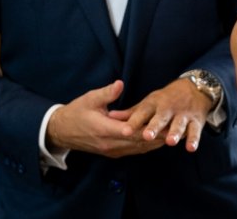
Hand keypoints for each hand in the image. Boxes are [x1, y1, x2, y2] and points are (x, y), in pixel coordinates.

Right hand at [47, 80, 163, 157]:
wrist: (61, 131)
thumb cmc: (76, 112)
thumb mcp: (90, 99)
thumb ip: (107, 93)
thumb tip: (120, 84)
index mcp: (104, 129)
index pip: (130, 131)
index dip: (147, 128)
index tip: (163, 122)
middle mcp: (109, 143)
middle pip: (138, 142)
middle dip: (157, 136)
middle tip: (175, 129)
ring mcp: (111, 150)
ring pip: (137, 148)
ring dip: (154, 143)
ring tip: (172, 135)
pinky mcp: (112, 152)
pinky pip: (132, 151)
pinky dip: (146, 146)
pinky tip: (158, 141)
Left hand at [107, 79, 212, 151]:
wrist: (195, 89)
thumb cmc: (166, 99)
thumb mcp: (148, 102)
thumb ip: (130, 112)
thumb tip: (110, 116)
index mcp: (154, 103)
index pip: (142, 112)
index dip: (134, 121)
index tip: (124, 131)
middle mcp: (168, 108)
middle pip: (161, 118)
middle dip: (154, 127)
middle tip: (146, 136)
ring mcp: (183, 114)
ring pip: (178, 124)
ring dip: (174, 133)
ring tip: (170, 142)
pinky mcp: (195, 121)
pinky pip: (195, 131)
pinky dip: (193, 139)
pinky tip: (190, 148)